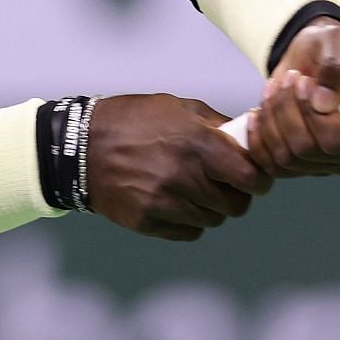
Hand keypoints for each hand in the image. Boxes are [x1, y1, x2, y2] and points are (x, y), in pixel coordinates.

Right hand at [85, 93, 272, 240]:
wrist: (79, 147)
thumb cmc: (130, 121)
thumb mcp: (175, 106)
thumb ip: (214, 124)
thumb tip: (246, 136)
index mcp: (197, 143)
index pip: (252, 178)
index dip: (259, 180)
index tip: (255, 178)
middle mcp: (185, 175)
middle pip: (236, 205)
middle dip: (236, 196)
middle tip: (225, 186)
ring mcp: (166, 202)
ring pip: (213, 220)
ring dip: (211, 209)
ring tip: (194, 191)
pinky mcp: (149, 221)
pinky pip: (189, 233)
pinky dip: (189, 223)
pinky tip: (176, 204)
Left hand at [245, 17, 339, 177]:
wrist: (316, 58)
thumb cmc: (334, 49)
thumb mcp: (336, 42)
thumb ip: (334, 68)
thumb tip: (324, 102)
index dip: (313, 116)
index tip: (304, 83)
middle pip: (309, 150)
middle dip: (287, 111)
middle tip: (288, 79)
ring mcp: (335, 164)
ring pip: (287, 158)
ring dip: (271, 119)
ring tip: (274, 88)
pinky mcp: (309, 168)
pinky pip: (273, 166)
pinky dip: (258, 139)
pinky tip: (259, 112)